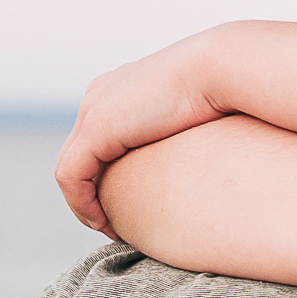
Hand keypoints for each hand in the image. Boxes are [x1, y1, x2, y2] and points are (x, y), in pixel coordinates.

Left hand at [55, 29, 235, 235]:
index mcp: (119, 88)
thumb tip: (199, 153)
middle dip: (92, 193)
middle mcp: (98, 96)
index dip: (105, 176)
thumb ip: (183, 127)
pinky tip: (106, 224)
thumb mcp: (196, 109)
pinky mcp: (96, 129)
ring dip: (85, 205)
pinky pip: (71, 178)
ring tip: (111, 230)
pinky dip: (83, 205)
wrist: (223, 67)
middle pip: (80, 155)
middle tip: (116, 224)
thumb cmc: (226, 88)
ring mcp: (93, 110)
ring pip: (71, 169)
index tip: (130, 205)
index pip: (97, 140)